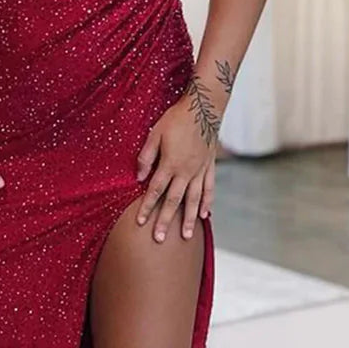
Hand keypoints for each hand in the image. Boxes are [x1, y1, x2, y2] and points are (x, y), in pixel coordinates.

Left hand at [135, 87, 216, 242]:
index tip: (140, 222)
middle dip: (165, 220)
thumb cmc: (176, 119)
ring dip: (190, 219)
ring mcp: (200, 171)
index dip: (146, 207)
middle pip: (173, 201)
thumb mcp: (155, 134)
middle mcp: (186, 172)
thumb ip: (146, 156)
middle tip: (160, 239)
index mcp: (170, 164)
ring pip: (194, 200)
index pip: (155, 191)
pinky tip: (206, 215)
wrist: (204, 108)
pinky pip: (209, 189)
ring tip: (187, 236)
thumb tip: (138, 177)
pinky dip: (208, 203)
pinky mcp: (210, 167)